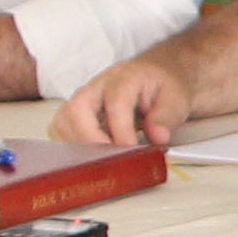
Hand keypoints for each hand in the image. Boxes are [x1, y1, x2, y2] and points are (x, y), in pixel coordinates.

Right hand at [53, 55, 188, 150]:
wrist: (155, 76)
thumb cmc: (163, 87)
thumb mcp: (176, 98)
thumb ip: (167, 116)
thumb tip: (158, 137)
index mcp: (125, 77)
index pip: (115, 101)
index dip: (120, 129)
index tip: (129, 150)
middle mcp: (98, 86)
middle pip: (77, 108)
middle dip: (90, 139)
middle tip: (109, 159)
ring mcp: (83, 100)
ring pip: (63, 121)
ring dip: (78, 145)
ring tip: (102, 160)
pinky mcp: (76, 114)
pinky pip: (61, 131)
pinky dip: (71, 147)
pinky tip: (92, 157)